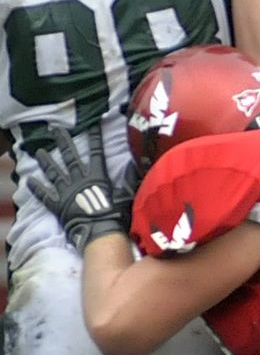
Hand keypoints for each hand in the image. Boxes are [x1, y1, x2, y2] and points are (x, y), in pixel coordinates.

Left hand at [29, 126, 129, 251]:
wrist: (98, 231)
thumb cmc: (115, 214)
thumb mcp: (126, 193)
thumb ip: (128, 178)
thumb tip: (136, 163)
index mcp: (97, 175)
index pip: (96, 151)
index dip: (95, 136)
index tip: (93, 123)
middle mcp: (79, 179)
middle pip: (70, 157)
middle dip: (63, 142)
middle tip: (56, 130)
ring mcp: (66, 191)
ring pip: (54, 172)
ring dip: (47, 161)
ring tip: (39, 151)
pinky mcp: (58, 205)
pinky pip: (45, 195)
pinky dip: (37, 188)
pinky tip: (29, 181)